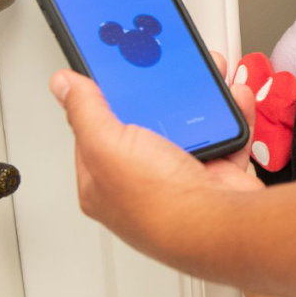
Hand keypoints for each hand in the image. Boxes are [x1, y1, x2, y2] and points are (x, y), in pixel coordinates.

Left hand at [49, 52, 262, 270]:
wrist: (218, 226)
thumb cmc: (159, 204)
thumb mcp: (105, 144)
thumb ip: (84, 111)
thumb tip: (63, 86)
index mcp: (102, 179)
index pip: (94, 129)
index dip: (103, 98)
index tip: (114, 72)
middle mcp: (141, 181)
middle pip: (145, 123)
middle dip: (160, 94)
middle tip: (165, 70)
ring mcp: (180, 177)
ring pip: (189, 127)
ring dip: (200, 100)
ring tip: (204, 78)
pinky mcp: (216, 175)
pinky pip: (225, 137)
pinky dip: (231, 116)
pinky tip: (231, 99)